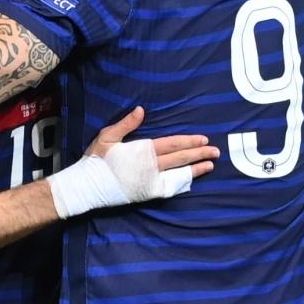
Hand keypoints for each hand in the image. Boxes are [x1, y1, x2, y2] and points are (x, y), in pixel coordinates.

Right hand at [87, 106, 217, 179]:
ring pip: (178, 173)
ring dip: (196, 168)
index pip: (172, 144)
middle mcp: (150, 166)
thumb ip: (126, 124)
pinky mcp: (147, 193)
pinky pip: (169, 188)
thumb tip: (141, 110)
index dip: (189, 142)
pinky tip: (192, 180)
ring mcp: (150, 181)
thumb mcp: (108, 136)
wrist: (87, 186)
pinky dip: (182, 183)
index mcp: (142, 150)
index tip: (203, 139)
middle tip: (216, 151)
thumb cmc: (96, 159)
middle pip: (180, 158)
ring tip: (211, 164)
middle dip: (199, 154)